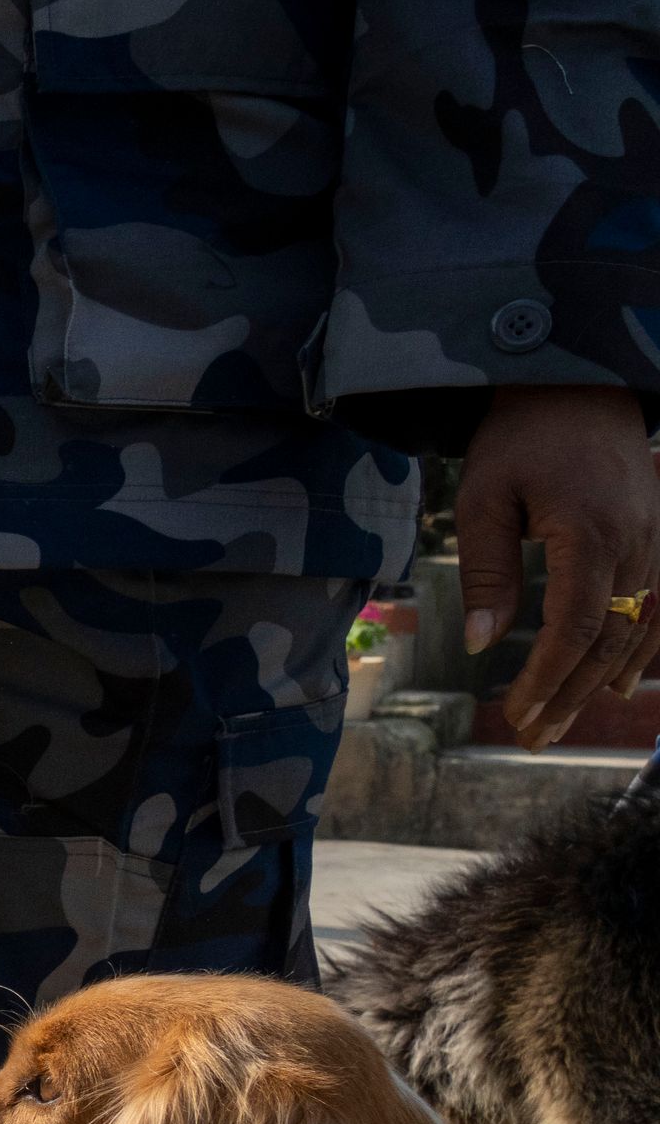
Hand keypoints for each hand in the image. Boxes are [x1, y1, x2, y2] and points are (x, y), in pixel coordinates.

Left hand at [460, 386, 659, 747]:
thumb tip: (480, 645)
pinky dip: (643, 648)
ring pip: (639, 629)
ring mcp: (657, 539)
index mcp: (589, 533)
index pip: (573, 627)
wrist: (576, 387)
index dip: (547, 677)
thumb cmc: (518, 440)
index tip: (518, 713)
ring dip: (601, 681)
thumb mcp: (482, 500)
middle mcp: (636, 542)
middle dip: (570, 693)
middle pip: (609, 639)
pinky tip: (620, 684)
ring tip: (563, 722)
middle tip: (532, 736)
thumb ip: (485, 574)